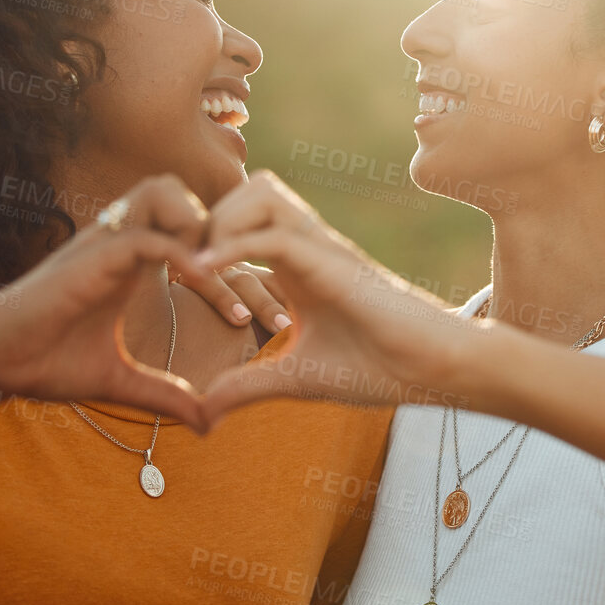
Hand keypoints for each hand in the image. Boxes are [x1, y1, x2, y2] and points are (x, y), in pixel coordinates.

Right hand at [0, 175, 213, 430]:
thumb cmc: (45, 363)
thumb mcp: (119, 382)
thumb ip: (164, 394)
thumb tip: (207, 421)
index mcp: (129, 264)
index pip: (186, 232)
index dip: (224, 262)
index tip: (246, 314)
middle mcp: (118, 243)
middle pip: (177, 190)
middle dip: (214, 221)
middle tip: (232, 275)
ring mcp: (102, 245)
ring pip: (161, 192)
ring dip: (194, 223)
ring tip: (211, 274)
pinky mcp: (88, 259)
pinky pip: (144, 237)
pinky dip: (177, 253)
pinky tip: (194, 283)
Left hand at [190, 170, 471, 421]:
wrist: (432, 368)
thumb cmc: (379, 367)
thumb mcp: (295, 379)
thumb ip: (247, 386)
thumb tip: (201, 413)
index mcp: (296, 266)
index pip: (241, 223)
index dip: (203, 240)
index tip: (172, 278)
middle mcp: (306, 246)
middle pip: (246, 191)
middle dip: (206, 219)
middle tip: (181, 265)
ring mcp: (321, 248)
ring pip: (260, 193)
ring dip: (221, 222)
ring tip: (199, 268)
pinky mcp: (332, 261)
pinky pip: (273, 233)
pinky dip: (233, 246)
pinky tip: (206, 274)